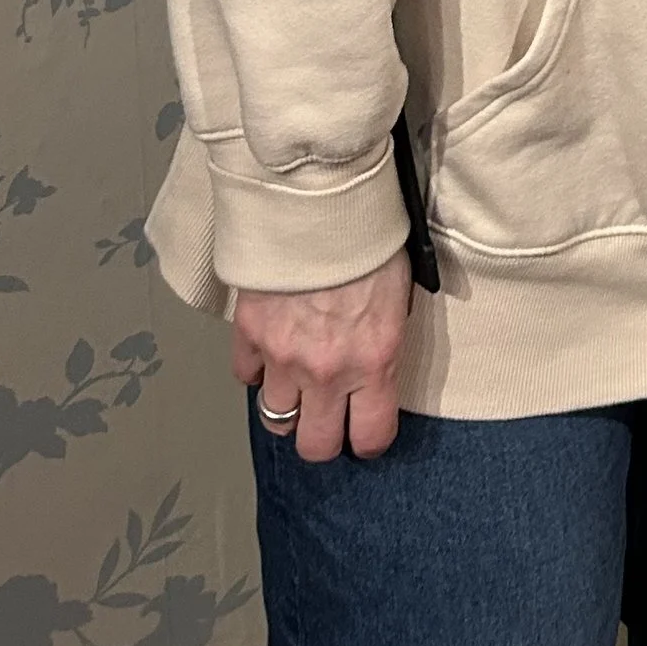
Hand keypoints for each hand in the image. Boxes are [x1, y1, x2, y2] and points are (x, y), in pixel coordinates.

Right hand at [232, 253, 409, 461]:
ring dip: (288, 406)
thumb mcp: (400, 293)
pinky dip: (257, 369)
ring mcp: (282, 357)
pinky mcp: (249, 334)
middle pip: (315, 445)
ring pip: (275, 418)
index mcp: (374, 361)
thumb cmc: (370, 239)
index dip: (369, 440)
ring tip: (298, 385)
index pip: (371, 437)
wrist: (322, 200)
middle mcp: (327, 371)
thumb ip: (384, 340)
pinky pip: (246, 375)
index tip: (366, 430)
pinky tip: (271, 350)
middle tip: (327, 418)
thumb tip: (376, 364)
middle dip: (322, 437)